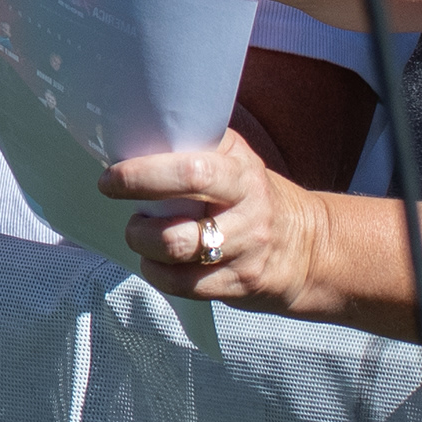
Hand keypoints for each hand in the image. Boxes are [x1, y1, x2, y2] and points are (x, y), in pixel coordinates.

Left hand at [102, 128, 331, 311]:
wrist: (310, 247)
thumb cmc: (252, 196)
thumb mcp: (235, 160)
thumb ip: (195, 146)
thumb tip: (134, 135)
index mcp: (241, 172)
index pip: (191, 171)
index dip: (143, 176)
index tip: (111, 179)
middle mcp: (248, 210)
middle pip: (181, 226)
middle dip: (139, 224)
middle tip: (127, 214)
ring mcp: (246, 250)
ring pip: (178, 254)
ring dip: (144, 246)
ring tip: (141, 235)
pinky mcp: (241, 284)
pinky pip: (185, 286)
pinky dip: (158, 274)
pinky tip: (157, 263)